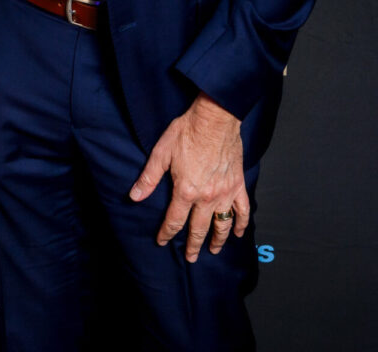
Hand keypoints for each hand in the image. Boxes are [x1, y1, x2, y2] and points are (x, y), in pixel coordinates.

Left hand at [130, 92, 248, 261]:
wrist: (215, 120)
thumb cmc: (187, 132)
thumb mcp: (161, 154)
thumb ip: (149, 178)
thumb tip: (135, 196)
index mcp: (186, 191)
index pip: (174, 220)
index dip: (166, 233)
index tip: (162, 241)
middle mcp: (206, 197)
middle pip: (198, 228)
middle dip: (192, 245)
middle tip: (191, 258)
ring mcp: (224, 193)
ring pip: (222, 224)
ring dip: (217, 240)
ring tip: (213, 250)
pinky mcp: (237, 185)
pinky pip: (242, 210)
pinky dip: (241, 224)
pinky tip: (238, 233)